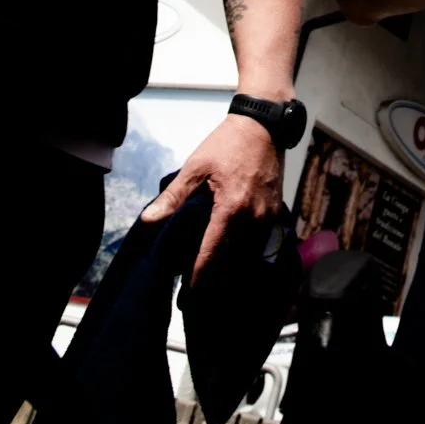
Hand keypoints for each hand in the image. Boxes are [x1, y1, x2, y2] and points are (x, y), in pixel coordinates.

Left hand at [140, 113, 282, 281]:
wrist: (264, 125)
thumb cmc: (227, 143)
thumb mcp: (196, 166)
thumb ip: (174, 196)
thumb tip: (148, 220)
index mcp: (231, 208)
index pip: (212, 253)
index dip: (198, 278)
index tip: (186, 298)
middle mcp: (253, 218)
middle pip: (231, 260)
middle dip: (212, 280)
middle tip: (194, 296)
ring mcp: (268, 217)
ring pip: (247, 254)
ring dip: (230, 269)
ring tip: (211, 282)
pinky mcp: (276, 213)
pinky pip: (260, 242)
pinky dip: (245, 253)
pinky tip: (232, 259)